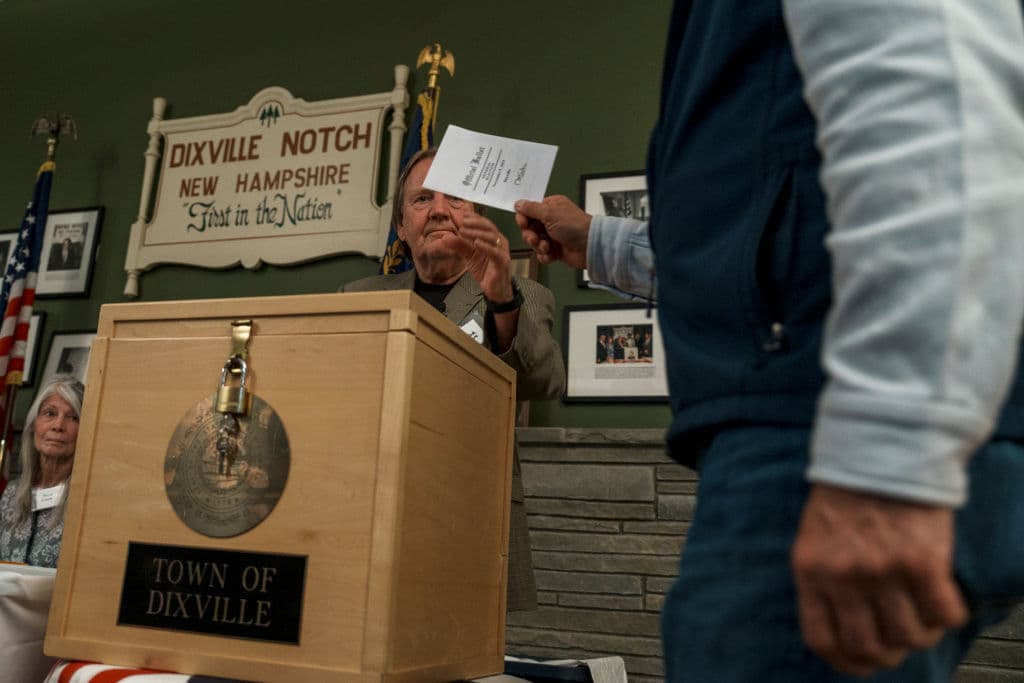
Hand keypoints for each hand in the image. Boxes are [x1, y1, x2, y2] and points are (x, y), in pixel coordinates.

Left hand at [455, 213, 513, 302]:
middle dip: (475, 223)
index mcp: (493, 238)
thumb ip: (459, 246)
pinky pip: (495, 252)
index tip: (463, 214)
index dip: (474, 217)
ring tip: (464, 231)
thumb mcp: (469, 256)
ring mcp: (502, 252)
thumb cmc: (485, 271)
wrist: (495, 290)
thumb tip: (444, 237)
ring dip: (477, 233)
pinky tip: (476, 243)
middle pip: (489, 227)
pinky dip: (486, 247)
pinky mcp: (502, 263)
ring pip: (492, 237)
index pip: (485, 223)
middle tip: (462, 221)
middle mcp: (500, 242)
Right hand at [514, 196, 590, 268]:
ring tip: (547, 247)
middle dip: (530, 235)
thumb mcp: (550, 213)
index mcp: (550, 206)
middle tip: (535, 238)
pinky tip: (552, 254)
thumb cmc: (574, 226)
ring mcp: (553, 235)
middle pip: (529, 228)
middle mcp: (551, 220)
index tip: (524, 223)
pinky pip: (542, 254)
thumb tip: (518, 203)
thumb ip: (531, 208)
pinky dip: (545, 256)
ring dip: (538, 246)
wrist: (590, 246)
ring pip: (534, 242)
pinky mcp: (555, 250)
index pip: (529, 210)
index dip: (523, 218)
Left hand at [791, 484, 967, 675]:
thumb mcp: (813, 536)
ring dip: (921, 634)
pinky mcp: (923, 561)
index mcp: (810, 570)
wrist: (878, 450)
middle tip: (898, 640)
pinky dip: (948, 615)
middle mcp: (844, 576)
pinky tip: (942, 599)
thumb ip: (822, 580)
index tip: (861, 662)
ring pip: (910, 637)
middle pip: (869, 646)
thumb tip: (842, 629)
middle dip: (887, 653)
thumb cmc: (845, 494)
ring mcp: (883, 570)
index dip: (846, 661)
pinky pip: (944, 613)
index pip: (823, 640)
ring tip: (923, 615)